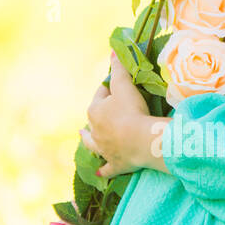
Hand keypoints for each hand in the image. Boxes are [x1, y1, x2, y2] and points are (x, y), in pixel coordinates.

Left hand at [82, 52, 153, 178]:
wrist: (141, 140)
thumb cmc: (132, 110)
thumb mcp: (125, 85)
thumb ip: (119, 68)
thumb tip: (113, 51)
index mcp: (94, 111)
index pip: (100, 95)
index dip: (109, 91)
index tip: (118, 88)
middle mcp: (94, 131)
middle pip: (94, 120)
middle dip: (98, 115)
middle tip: (104, 112)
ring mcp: (103, 149)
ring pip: (92, 143)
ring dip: (88, 140)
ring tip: (82, 137)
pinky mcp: (114, 164)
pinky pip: (106, 168)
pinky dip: (103, 170)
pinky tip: (98, 173)